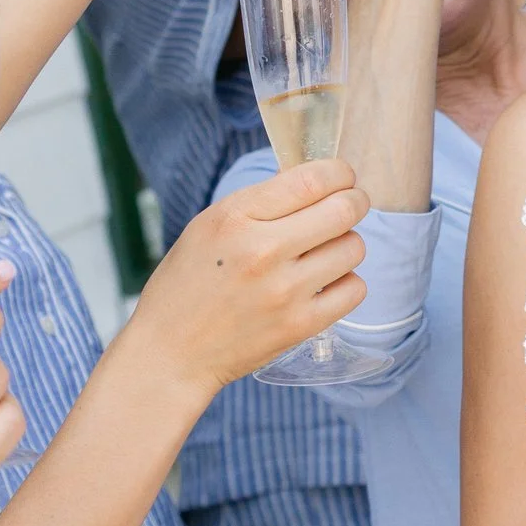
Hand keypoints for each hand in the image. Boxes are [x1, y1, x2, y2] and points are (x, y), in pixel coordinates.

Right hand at [129, 163, 369, 393]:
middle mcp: (263, 251)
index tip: (342, 178)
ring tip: (325, 251)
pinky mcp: (300, 325)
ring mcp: (285, 291)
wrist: (171, 352)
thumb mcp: (209, 225)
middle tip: (348, 206)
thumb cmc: (187, 284)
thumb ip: (261, 202)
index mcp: (236, 218)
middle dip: (354, 201)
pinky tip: (325, 283)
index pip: (312, 180)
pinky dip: (346, 282)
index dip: (339, 173)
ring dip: (346, 244)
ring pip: (354, 248)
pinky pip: (354, 289)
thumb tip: (317, 181)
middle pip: (344, 210)